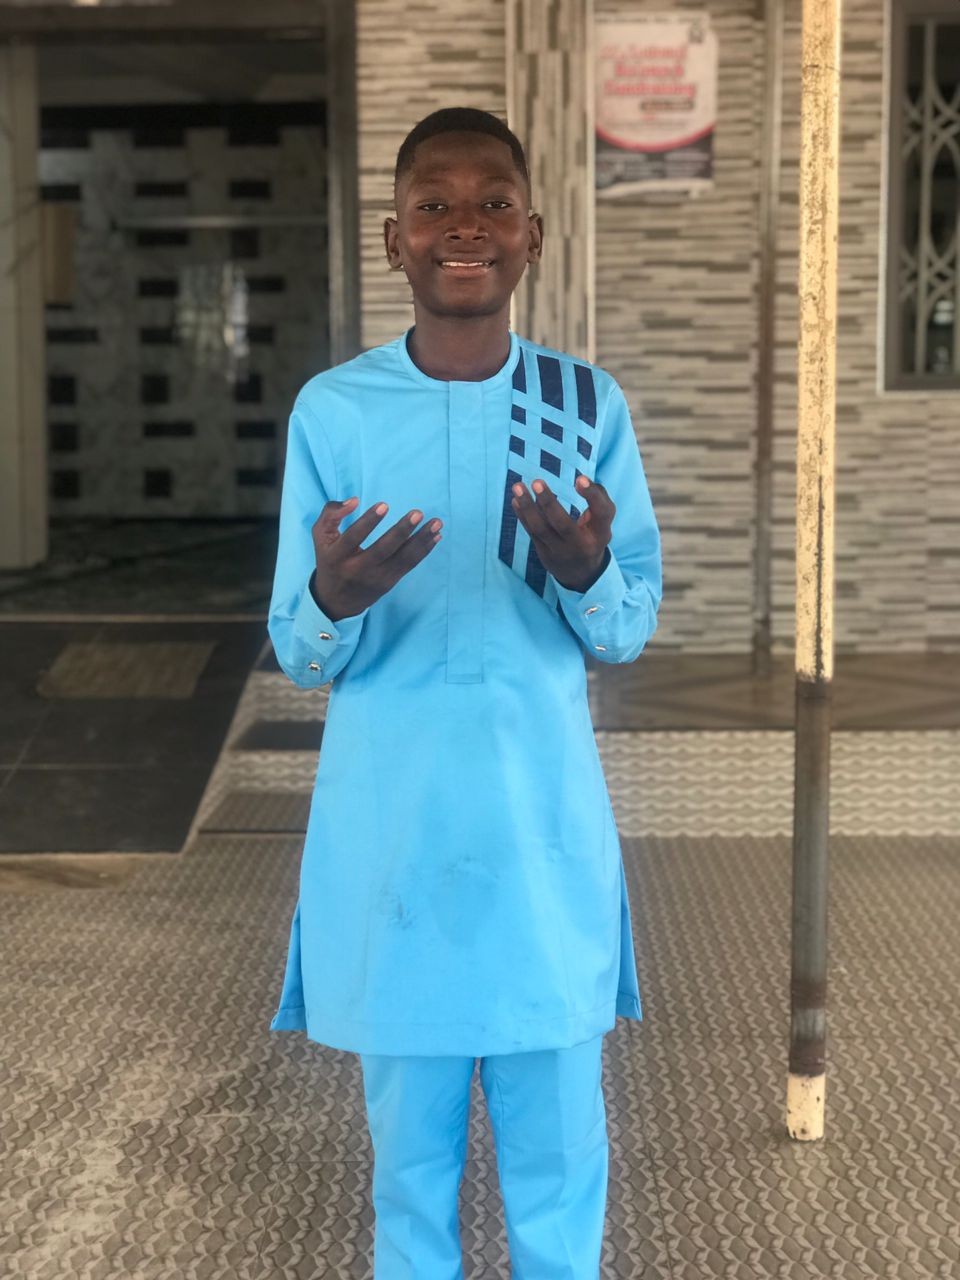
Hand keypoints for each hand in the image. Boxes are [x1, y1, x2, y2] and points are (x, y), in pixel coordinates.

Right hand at [310, 498, 442, 620]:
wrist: (337, 600)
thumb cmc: (331, 559)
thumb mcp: (321, 537)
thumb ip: (330, 514)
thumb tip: (354, 500)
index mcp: (337, 557)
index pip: (352, 538)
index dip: (368, 522)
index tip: (384, 505)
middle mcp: (358, 569)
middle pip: (382, 550)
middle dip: (401, 531)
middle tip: (417, 513)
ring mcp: (376, 578)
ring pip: (402, 559)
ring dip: (421, 540)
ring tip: (436, 523)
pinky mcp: (390, 582)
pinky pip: (410, 565)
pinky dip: (424, 550)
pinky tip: (436, 535)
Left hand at [511, 476, 613, 591]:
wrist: (581, 572)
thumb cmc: (592, 534)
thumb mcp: (603, 519)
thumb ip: (598, 496)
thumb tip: (581, 480)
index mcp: (601, 533)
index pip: (601, 513)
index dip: (592, 495)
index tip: (579, 479)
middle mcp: (581, 544)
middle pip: (563, 525)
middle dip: (548, 503)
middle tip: (537, 482)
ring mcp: (560, 551)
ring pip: (541, 529)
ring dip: (527, 507)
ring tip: (517, 486)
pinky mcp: (544, 552)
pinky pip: (531, 532)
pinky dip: (522, 515)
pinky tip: (515, 500)